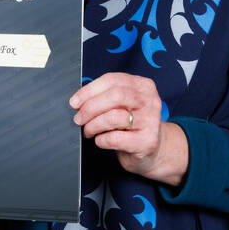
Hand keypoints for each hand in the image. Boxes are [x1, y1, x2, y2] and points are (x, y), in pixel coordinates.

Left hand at [70, 73, 188, 186]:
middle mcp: (150, 100)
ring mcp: (151, 121)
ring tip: (88, 131)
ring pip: (113, 117)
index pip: (112, 80)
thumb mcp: (124, 105)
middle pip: (114, 96)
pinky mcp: (147, 142)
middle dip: (90, 107)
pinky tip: (100, 140)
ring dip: (93, 125)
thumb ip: (107, 97)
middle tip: (79, 118)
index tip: (75, 102)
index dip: (89, 90)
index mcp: (143, 85)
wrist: (153, 150)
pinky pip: (115, 138)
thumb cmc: (133, 125)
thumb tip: (78, 100)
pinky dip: (101, 140)